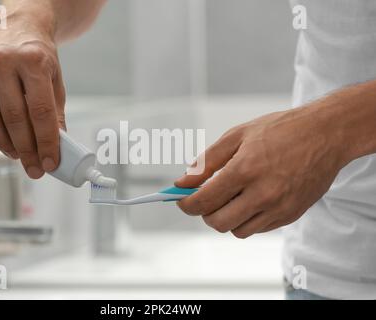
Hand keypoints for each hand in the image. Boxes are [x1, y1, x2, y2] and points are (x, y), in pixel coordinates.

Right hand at [0, 13, 65, 178]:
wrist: (14, 30)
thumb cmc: (37, 59)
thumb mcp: (55, 82)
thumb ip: (55, 114)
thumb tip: (56, 149)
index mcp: (33, 61)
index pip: (41, 111)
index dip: (46, 142)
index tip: (49, 163)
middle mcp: (3, 60)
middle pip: (13, 117)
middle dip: (26, 149)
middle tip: (34, 168)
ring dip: (3, 143)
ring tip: (17, 155)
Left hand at [175, 105, 348, 237]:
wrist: (326, 134)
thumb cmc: (279, 130)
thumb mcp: (237, 136)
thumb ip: (206, 162)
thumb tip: (182, 183)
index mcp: (245, 170)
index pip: (204, 200)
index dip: (185, 204)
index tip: (181, 201)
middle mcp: (262, 194)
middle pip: (218, 222)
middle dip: (204, 213)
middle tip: (205, 199)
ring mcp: (279, 208)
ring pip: (237, 231)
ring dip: (226, 218)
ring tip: (230, 197)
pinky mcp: (291, 215)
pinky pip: (258, 229)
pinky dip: (246, 219)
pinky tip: (250, 199)